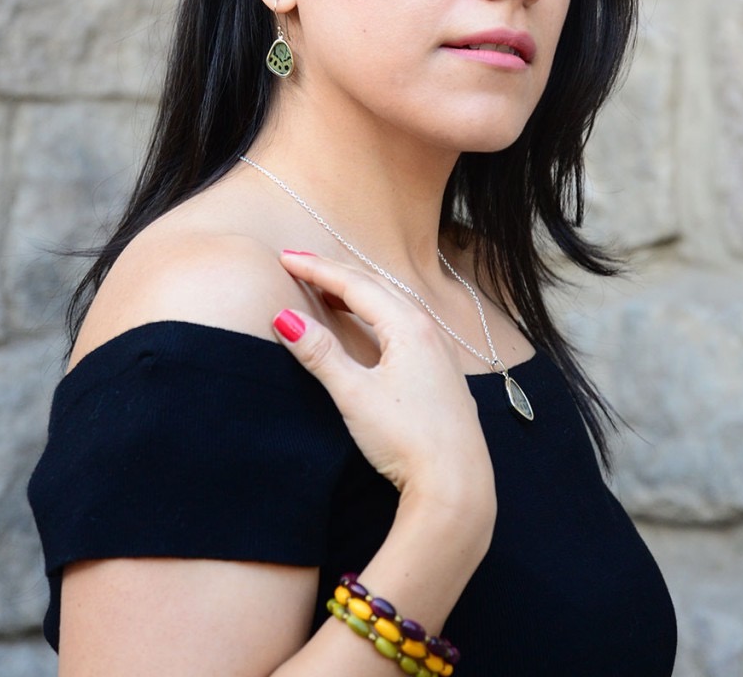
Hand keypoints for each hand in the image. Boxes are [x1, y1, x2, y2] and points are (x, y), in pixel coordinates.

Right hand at [273, 251, 494, 516]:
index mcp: (408, 327)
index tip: (286, 258)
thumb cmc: (406, 439)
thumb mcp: (354, 395)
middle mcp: (429, 330)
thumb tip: (285, 318)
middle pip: (376, 287)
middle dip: (336, 274)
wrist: (456, 484)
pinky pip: (406, 324)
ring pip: (394, 305)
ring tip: (326, 290)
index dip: (318, 270)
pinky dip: (378, 313)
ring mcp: (440, 351)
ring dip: (359, 293)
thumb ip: (321, 354)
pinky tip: (369, 326)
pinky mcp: (442, 373)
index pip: (355, 285)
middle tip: (300, 264)